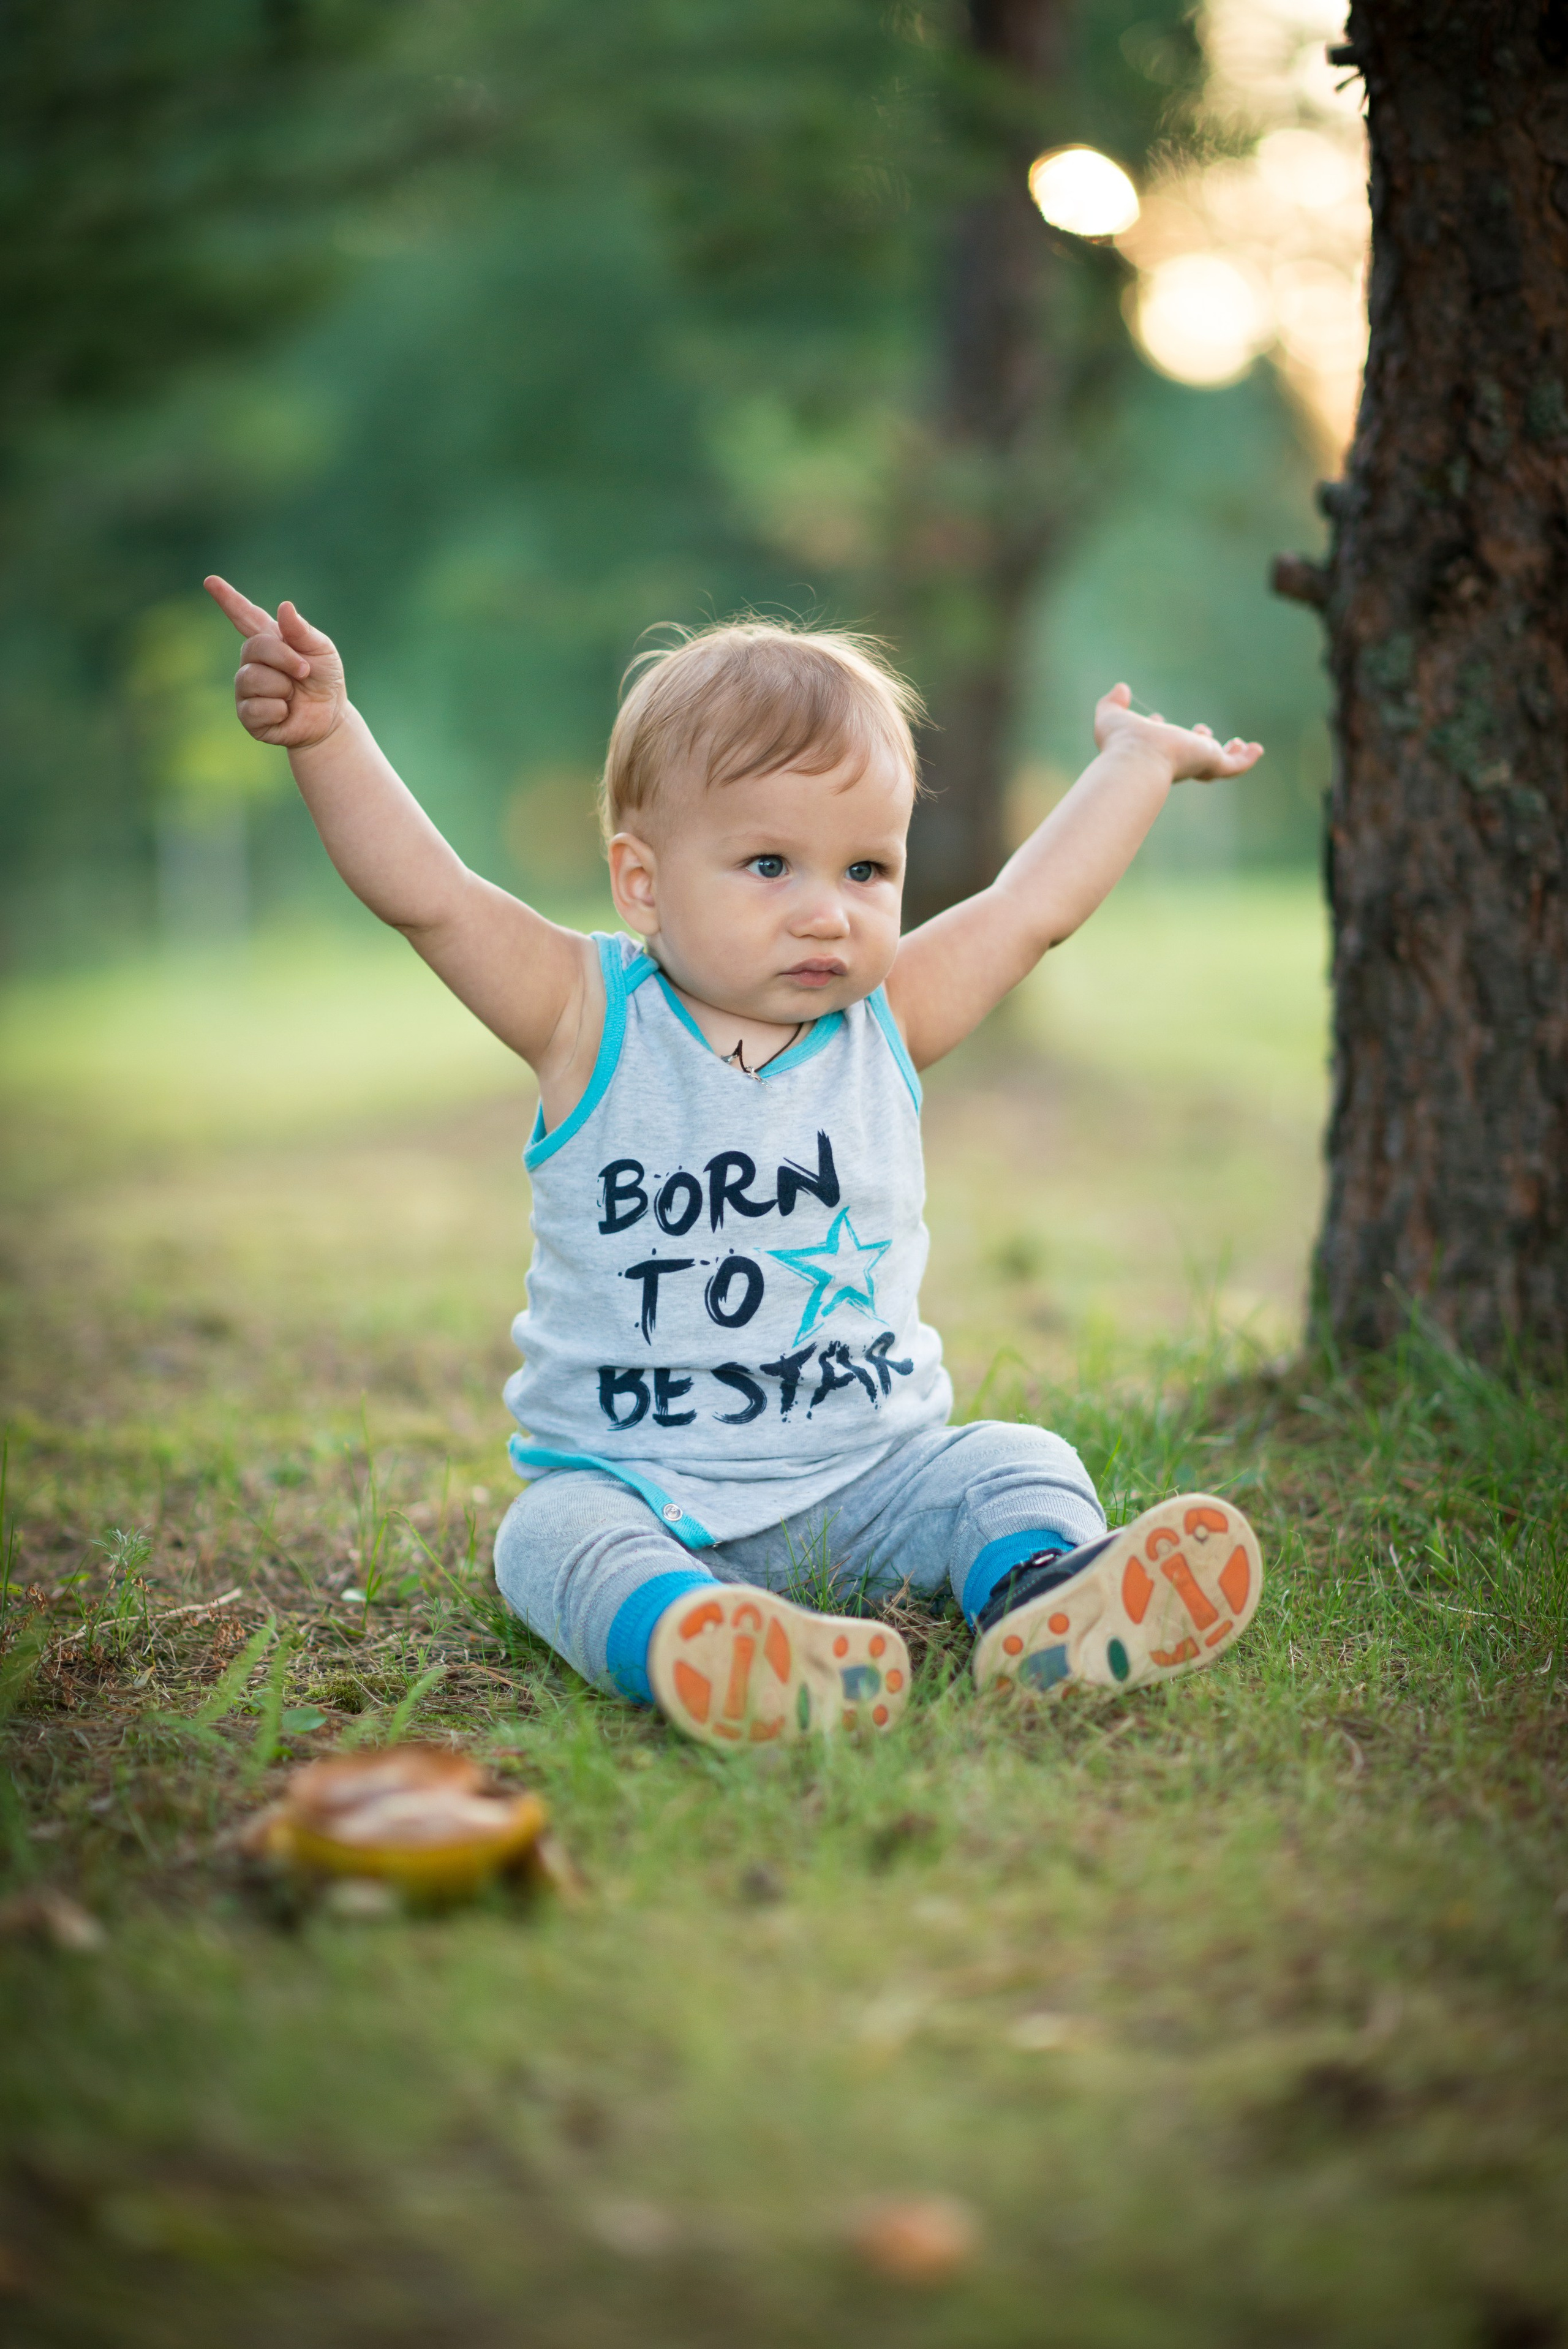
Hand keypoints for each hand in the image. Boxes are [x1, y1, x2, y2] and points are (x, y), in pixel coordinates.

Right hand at [204, 576, 347, 748]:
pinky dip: (279, 710)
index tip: (210, 581)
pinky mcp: (248, 715)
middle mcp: (251, 661)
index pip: (244, 616)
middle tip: (304, 671)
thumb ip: (302, 631)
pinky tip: (286, 712)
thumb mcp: (322, 651)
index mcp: (269, 640)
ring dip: (282, 687)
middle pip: (254, 647)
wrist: (330, 717)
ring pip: (252, 678)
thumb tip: (284, 607)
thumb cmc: (324, 679)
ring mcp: (246, 688)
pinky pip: (256, 708)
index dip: (227, 599)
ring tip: (293, 694)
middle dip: (284, 658)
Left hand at [1093, 682, 1262, 782]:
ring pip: (1215, 762)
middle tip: (1202, 730)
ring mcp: (1194, 762)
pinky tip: (1257, 749)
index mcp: (1152, 749)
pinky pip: (1233, 765)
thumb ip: (1113, 703)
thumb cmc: (1121, 742)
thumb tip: (1121, 688)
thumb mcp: (1111, 717)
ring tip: (1239, 743)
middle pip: (1190, 753)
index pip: (1158, 740)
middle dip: (1197, 741)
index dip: (1159, 728)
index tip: (1157, 717)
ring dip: (1227, 753)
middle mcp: (1174, 758)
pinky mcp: (1210, 763)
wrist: (1136, 759)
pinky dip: (1246, 759)